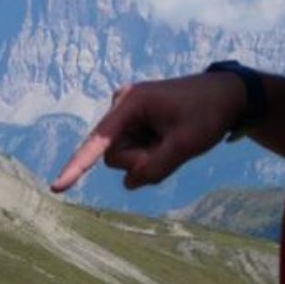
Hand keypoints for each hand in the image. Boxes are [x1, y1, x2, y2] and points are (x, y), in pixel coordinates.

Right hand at [50, 73, 247, 192]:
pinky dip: (150, 154)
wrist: (227, 95)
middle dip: (141, 161)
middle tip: (172, 146)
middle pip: (115, 155)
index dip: (76, 167)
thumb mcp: (186, 145)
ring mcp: (127, 114)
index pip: (98, 143)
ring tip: (173, 140)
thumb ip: (155, 168)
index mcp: (130, 104)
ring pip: (124, 156)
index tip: (57, 188)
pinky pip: (133, 150)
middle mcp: (122, 106)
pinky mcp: (134, 122)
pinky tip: (167, 139)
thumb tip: (130, 182)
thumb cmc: (208, 113)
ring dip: (148, 158)